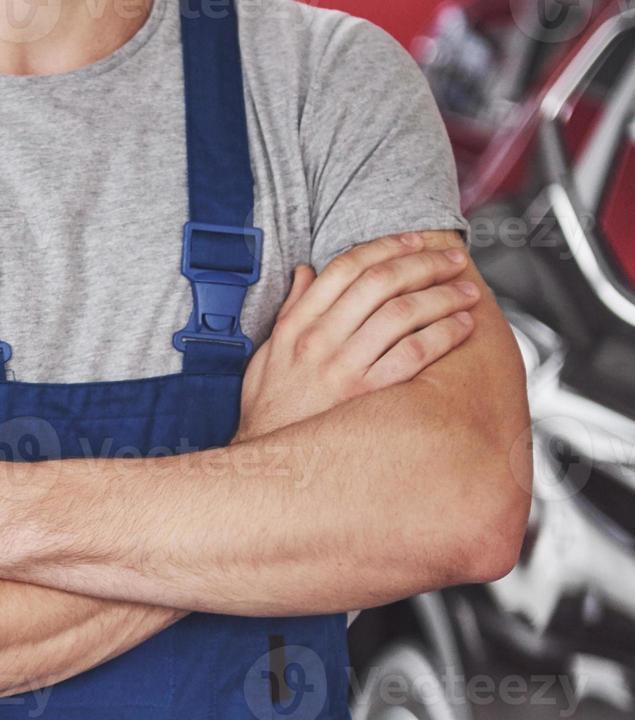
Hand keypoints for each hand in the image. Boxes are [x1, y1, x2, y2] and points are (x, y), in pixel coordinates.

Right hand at [238, 233, 478, 441]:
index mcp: (297, 326)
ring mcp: (343, 367)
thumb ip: (290, 311)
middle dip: (424, 263)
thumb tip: (307, 273)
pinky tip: (460, 328)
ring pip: (402, 313)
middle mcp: (320, 341)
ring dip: (442, 296)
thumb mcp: (267, 354)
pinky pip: (413, 354)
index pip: (345, 268)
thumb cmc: (270, 411)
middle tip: (452, 261)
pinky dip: (442, 334)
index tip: (415, 241)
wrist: (271, 465)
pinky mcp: (368, 395)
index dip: (386, 247)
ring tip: (465, 293)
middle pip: (380, 283)